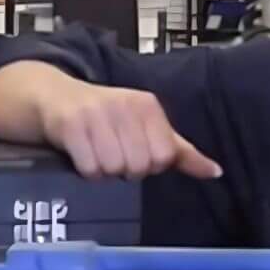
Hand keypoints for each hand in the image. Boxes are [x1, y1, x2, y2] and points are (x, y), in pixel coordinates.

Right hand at [31, 75, 222, 180]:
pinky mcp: (71, 125)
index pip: (164, 157)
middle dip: (125, 169)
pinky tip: (82, 156)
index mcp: (147, 105)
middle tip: (113, 155)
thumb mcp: (145, 126)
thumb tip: (215, 172)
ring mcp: (97, 114)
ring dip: (104, 171)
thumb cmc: (104, 116)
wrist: (54, 97)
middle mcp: (124, 105)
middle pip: (139, 166)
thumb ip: (180, 152)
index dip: (149, 165)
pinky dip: (86, 170)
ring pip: (114, 169)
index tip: (134, 153)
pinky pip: (90, 167)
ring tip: (96, 154)